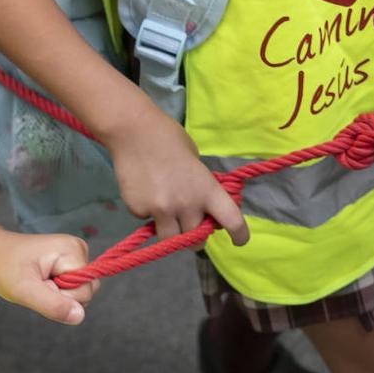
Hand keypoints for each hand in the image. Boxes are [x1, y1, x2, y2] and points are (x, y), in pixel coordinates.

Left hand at [0, 228, 96, 324]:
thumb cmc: (4, 268)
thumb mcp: (25, 291)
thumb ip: (53, 305)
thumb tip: (80, 316)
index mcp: (72, 250)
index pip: (85, 291)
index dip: (61, 296)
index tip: (38, 285)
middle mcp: (79, 249)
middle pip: (86, 290)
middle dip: (60, 296)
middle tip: (36, 284)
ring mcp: (75, 254)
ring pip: (79, 290)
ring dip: (57, 294)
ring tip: (36, 282)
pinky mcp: (69, 261)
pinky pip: (72, 286)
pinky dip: (56, 289)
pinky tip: (40, 280)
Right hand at [107, 106, 248, 245]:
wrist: (133, 131)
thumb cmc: (169, 139)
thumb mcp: (196, 162)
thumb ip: (201, 187)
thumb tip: (202, 208)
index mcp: (207, 190)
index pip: (231, 221)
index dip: (239, 234)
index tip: (239, 240)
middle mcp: (187, 205)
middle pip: (195, 241)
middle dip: (195, 237)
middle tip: (190, 228)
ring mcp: (161, 210)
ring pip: (170, 240)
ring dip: (172, 235)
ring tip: (167, 219)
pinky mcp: (138, 210)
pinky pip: (147, 222)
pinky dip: (148, 214)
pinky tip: (144, 194)